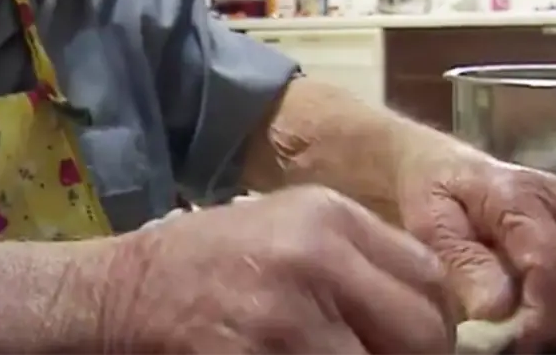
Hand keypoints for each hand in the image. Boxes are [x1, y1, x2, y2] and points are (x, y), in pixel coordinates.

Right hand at [100, 185, 455, 353]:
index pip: (430, 280)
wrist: (123, 291)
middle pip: (422, 332)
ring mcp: (287, 316)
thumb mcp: (286, 225)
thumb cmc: (208, 260)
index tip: (412, 340)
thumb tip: (429, 310)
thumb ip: (358, 254)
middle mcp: (315, 258)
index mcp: (328, 215)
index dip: (432, 321)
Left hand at [398, 147, 555, 349]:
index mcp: (521, 195)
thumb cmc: (432, 192)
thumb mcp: (429, 222)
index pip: (555, 265)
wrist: (443, 164)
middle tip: (523, 341)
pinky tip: (544, 317)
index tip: (514, 342)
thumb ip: (463, 263)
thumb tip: (498, 311)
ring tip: (532, 331)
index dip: (541, 314)